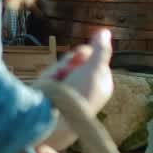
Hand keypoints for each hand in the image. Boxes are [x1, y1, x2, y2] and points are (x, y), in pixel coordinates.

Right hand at [38, 31, 114, 150]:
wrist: (56, 121)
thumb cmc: (79, 96)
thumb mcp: (94, 69)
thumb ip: (100, 50)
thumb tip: (105, 31)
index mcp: (101, 83)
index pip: (90, 56)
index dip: (82, 55)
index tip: (80, 60)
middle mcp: (85, 86)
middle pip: (73, 60)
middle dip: (67, 63)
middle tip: (67, 73)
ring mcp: (69, 90)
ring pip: (60, 66)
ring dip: (56, 71)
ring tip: (56, 84)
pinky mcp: (54, 94)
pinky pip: (49, 75)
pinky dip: (48, 78)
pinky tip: (48, 88)